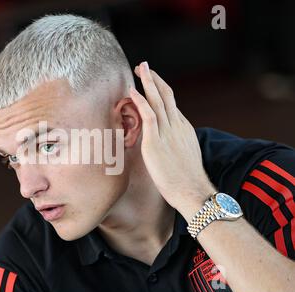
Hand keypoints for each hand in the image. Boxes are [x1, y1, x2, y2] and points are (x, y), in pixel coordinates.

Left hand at [130, 62, 215, 220]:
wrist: (192, 191)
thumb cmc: (186, 180)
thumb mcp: (184, 156)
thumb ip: (176, 145)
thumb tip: (168, 144)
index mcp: (183, 128)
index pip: (171, 104)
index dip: (161, 90)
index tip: (152, 82)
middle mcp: (177, 126)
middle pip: (166, 95)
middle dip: (154, 78)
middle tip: (144, 65)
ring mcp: (167, 133)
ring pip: (158, 100)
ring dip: (148, 82)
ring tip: (139, 68)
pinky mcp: (156, 142)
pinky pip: (149, 116)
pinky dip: (141, 101)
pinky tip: (133, 91)